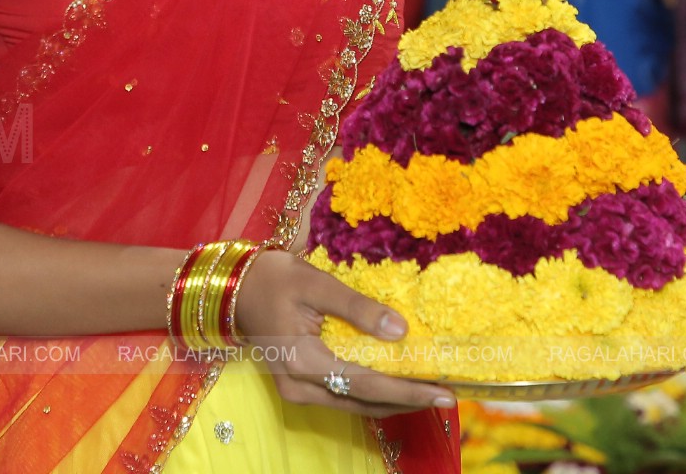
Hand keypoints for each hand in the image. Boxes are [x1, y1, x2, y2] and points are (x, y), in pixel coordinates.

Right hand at [233, 250, 453, 418]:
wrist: (236, 289)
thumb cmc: (274, 279)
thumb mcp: (315, 283)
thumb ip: (357, 308)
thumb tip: (401, 331)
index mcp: (301, 362)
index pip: (365, 384)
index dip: (407, 390)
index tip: (445, 391)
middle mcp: (299, 387)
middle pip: (364, 403)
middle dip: (408, 400)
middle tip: (449, 394)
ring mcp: (298, 392)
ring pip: (356, 405)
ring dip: (394, 401)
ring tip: (432, 393)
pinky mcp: (301, 388)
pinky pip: (344, 397)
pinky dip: (374, 394)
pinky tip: (399, 386)